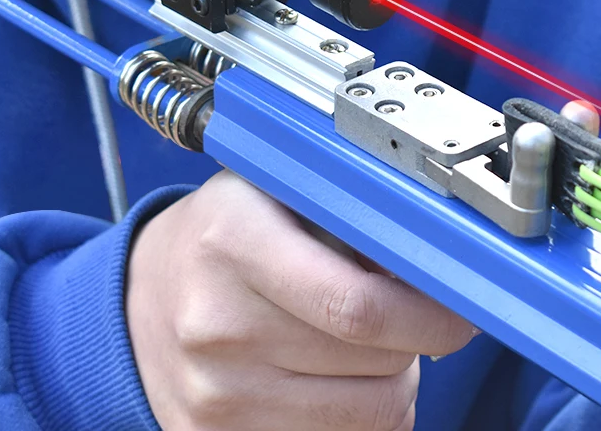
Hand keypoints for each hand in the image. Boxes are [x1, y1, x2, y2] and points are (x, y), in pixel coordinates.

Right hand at [126, 170, 476, 429]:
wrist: (140, 298)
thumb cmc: (222, 235)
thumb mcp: (275, 193)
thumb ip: (349, 214)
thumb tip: (437, 256)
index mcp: (233, 242)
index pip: (357, 305)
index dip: (429, 316)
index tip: (461, 310)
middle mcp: (217, 324)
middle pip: (375, 365)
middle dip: (417, 342)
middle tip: (409, 313)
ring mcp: (214, 395)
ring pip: (368, 416)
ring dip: (393, 382)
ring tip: (365, 343)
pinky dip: (358, 415)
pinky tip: (335, 376)